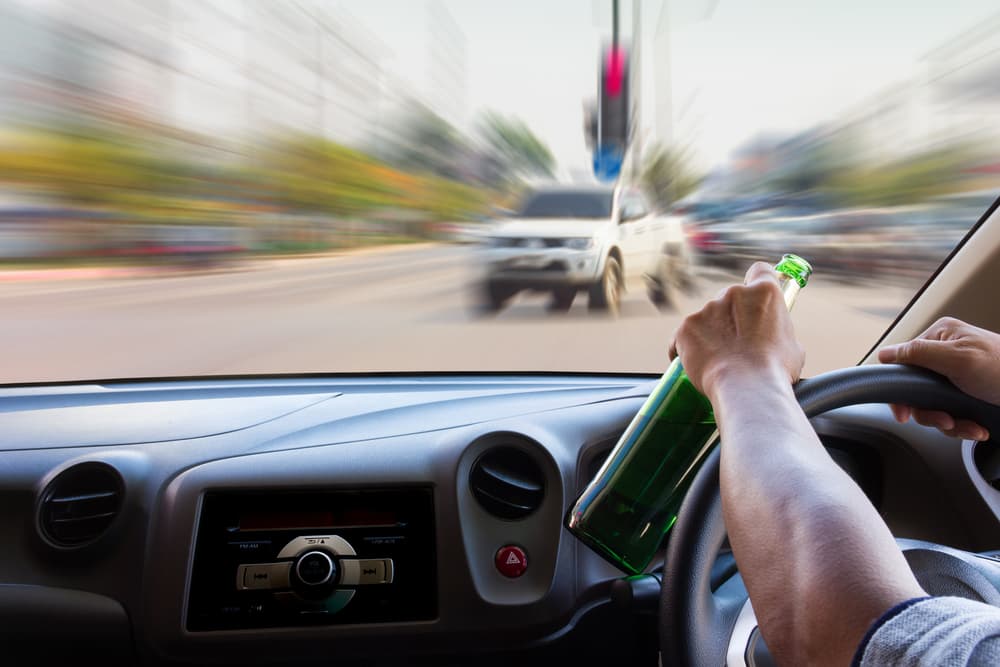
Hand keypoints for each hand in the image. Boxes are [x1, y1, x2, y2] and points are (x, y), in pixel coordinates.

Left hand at [669, 262, 803, 400]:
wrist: (747, 388)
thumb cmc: (774, 370)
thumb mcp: (792, 345)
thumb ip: (778, 330)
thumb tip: (773, 335)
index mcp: (765, 292)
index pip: (760, 271)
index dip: (757, 283)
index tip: (755, 296)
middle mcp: (733, 293)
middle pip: (730, 299)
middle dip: (731, 318)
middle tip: (737, 344)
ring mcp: (706, 309)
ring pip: (706, 319)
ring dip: (710, 334)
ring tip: (719, 361)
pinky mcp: (686, 327)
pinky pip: (683, 337)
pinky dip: (687, 348)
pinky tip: (696, 364)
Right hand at [878, 317, 999, 439]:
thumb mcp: (958, 358)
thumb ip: (918, 353)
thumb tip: (885, 353)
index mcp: (940, 337)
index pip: (902, 364)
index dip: (901, 392)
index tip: (905, 412)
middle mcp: (945, 356)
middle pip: (916, 391)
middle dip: (930, 412)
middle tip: (944, 419)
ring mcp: (957, 379)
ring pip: (933, 408)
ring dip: (949, 423)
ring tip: (966, 424)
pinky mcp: (968, 398)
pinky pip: (952, 417)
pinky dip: (963, 427)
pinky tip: (976, 427)